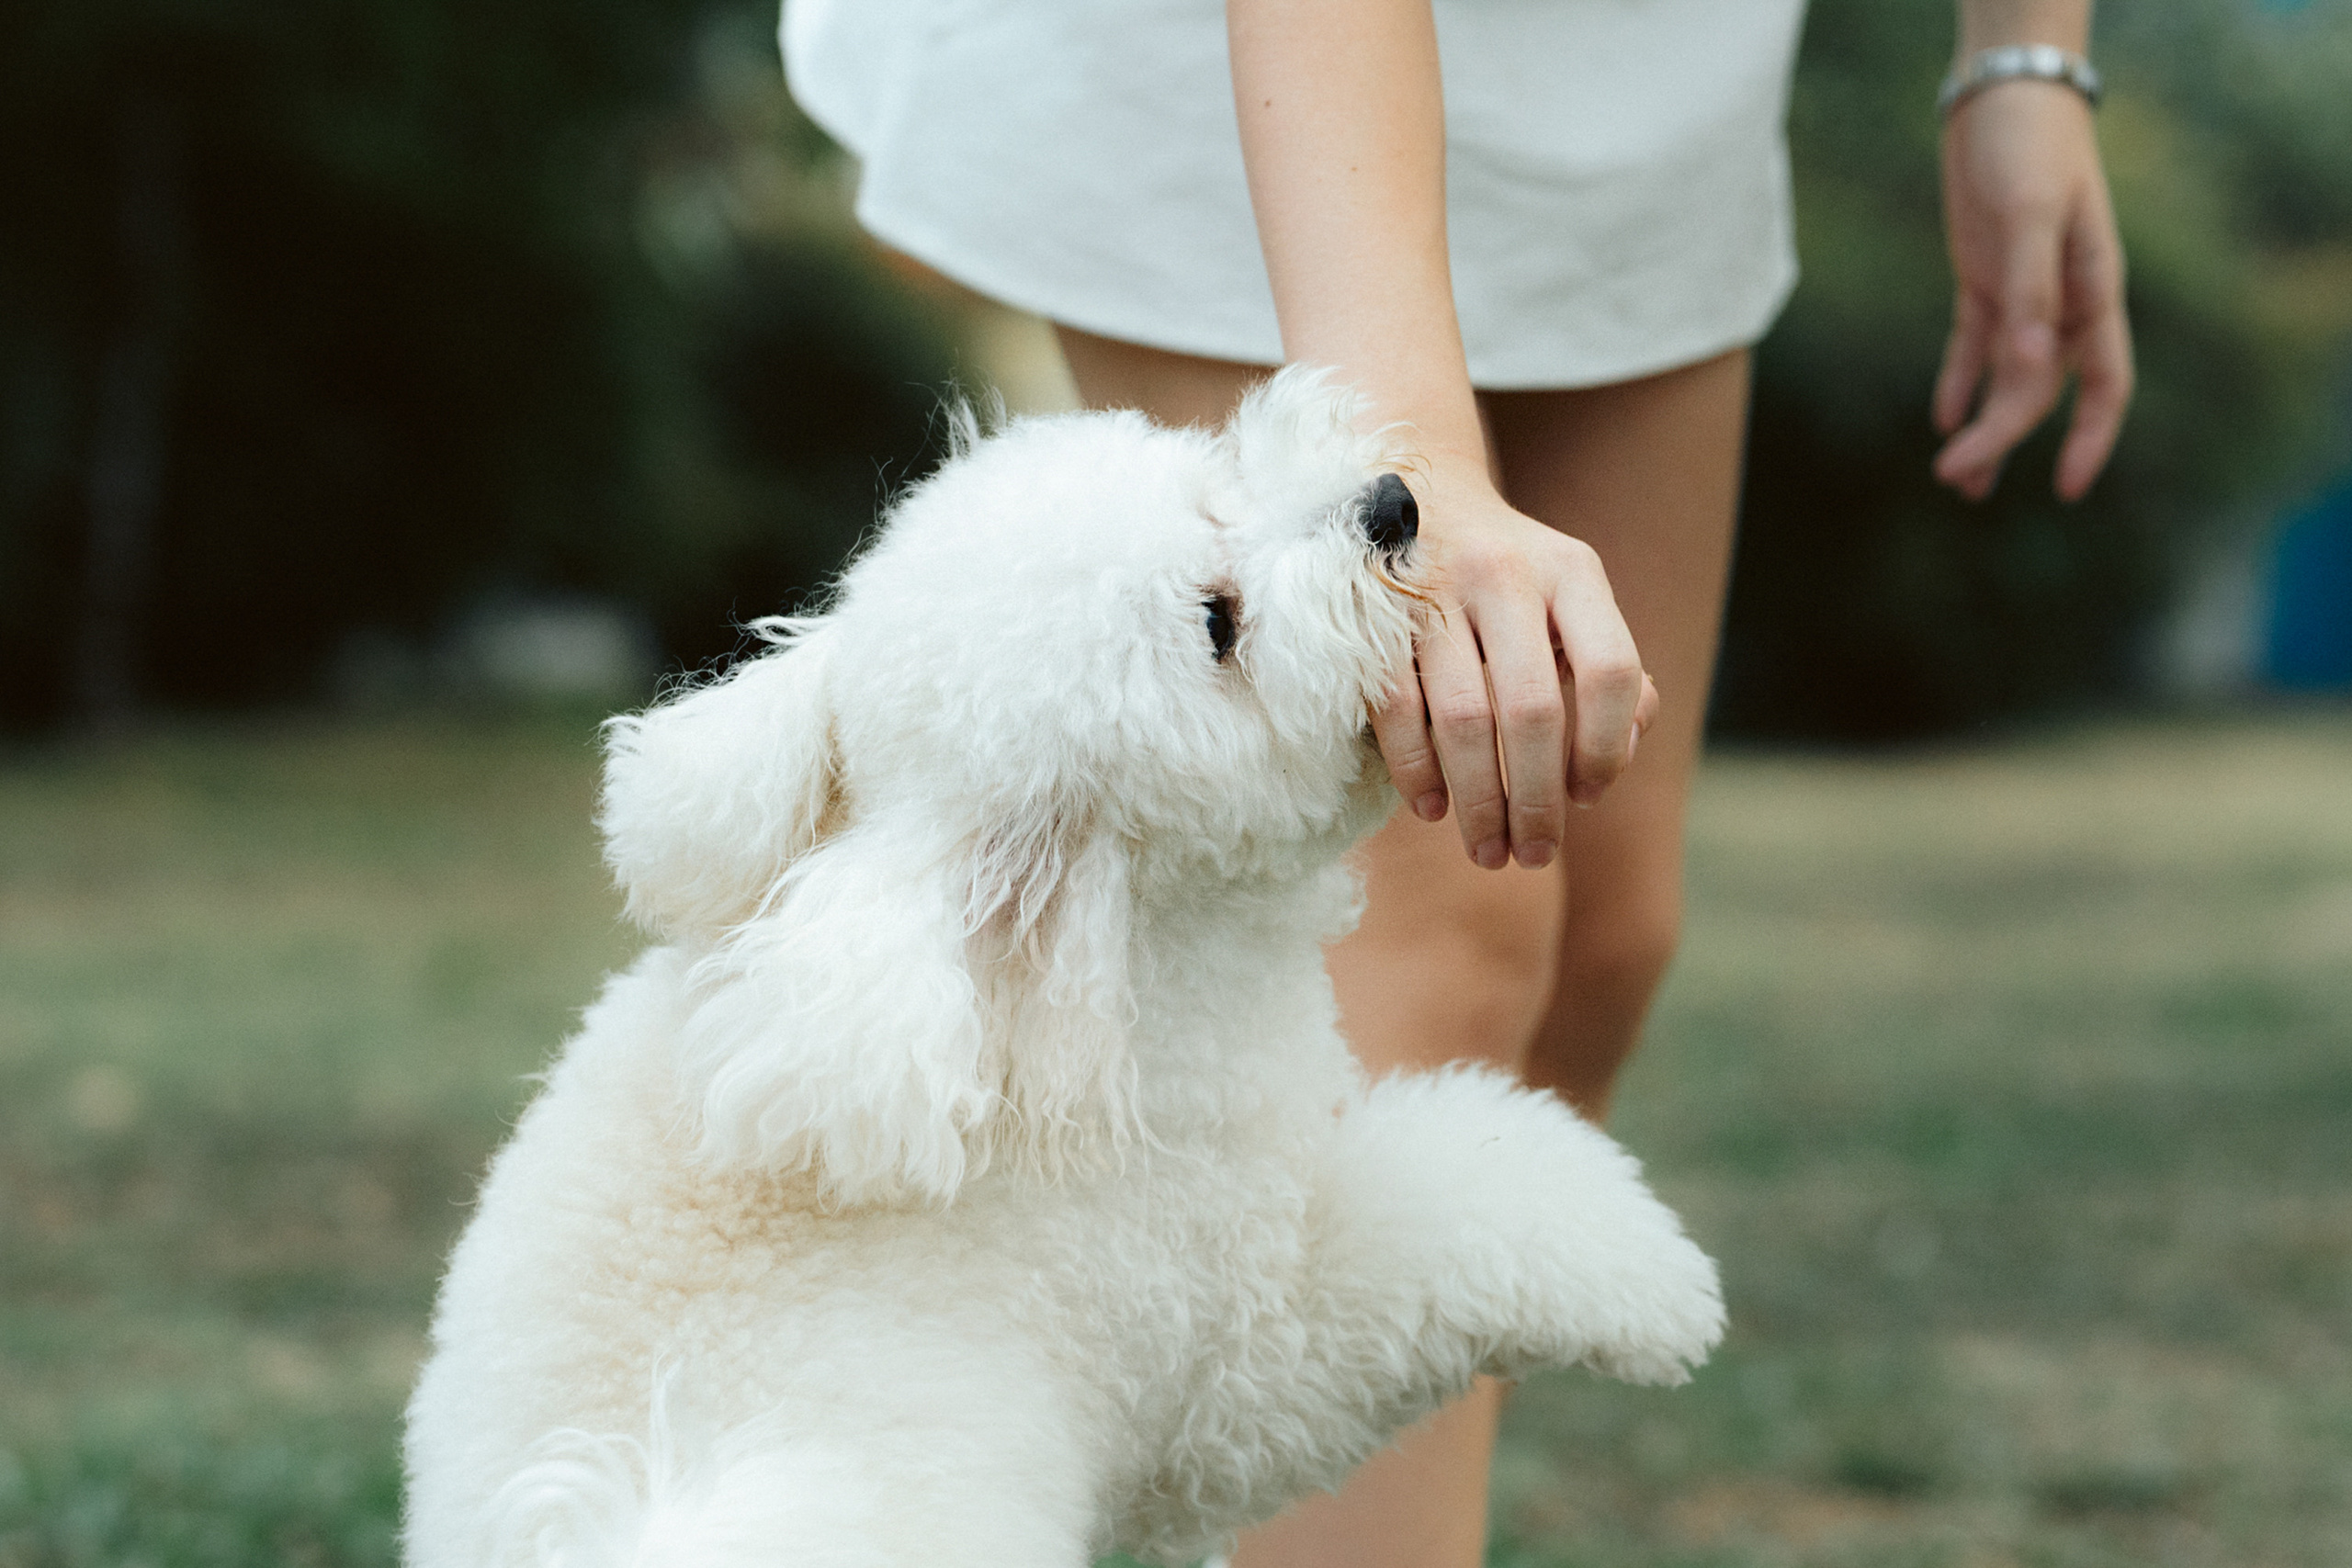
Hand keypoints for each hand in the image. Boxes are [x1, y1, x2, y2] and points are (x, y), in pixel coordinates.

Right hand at [1368, 448, 1660, 870]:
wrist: (1415, 489)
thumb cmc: (1509, 577)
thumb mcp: (1571, 600)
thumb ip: (1605, 669)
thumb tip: (1620, 748)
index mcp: (1572, 571)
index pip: (1611, 671)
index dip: (1607, 747)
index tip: (1588, 798)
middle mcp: (1507, 574)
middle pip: (1533, 710)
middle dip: (1535, 799)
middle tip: (1534, 856)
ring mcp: (1433, 592)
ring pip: (1462, 719)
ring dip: (1478, 800)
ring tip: (1487, 852)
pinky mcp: (1374, 615)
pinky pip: (1397, 710)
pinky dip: (1416, 770)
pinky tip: (1432, 809)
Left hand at [1933, 80, 2132, 500]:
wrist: (2004, 99)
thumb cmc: (2031, 149)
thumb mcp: (2030, 215)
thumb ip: (2031, 288)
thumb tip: (2031, 363)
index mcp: (2092, 292)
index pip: (2103, 385)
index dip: (2089, 439)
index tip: (2067, 488)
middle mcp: (2061, 304)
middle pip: (2038, 391)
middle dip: (2002, 439)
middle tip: (1954, 478)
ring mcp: (2021, 294)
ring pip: (2006, 379)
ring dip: (1983, 427)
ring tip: (1954, 477)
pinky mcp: (1983, 281)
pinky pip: (1973, 348)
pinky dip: (1958, 384)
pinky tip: (1943, 419)